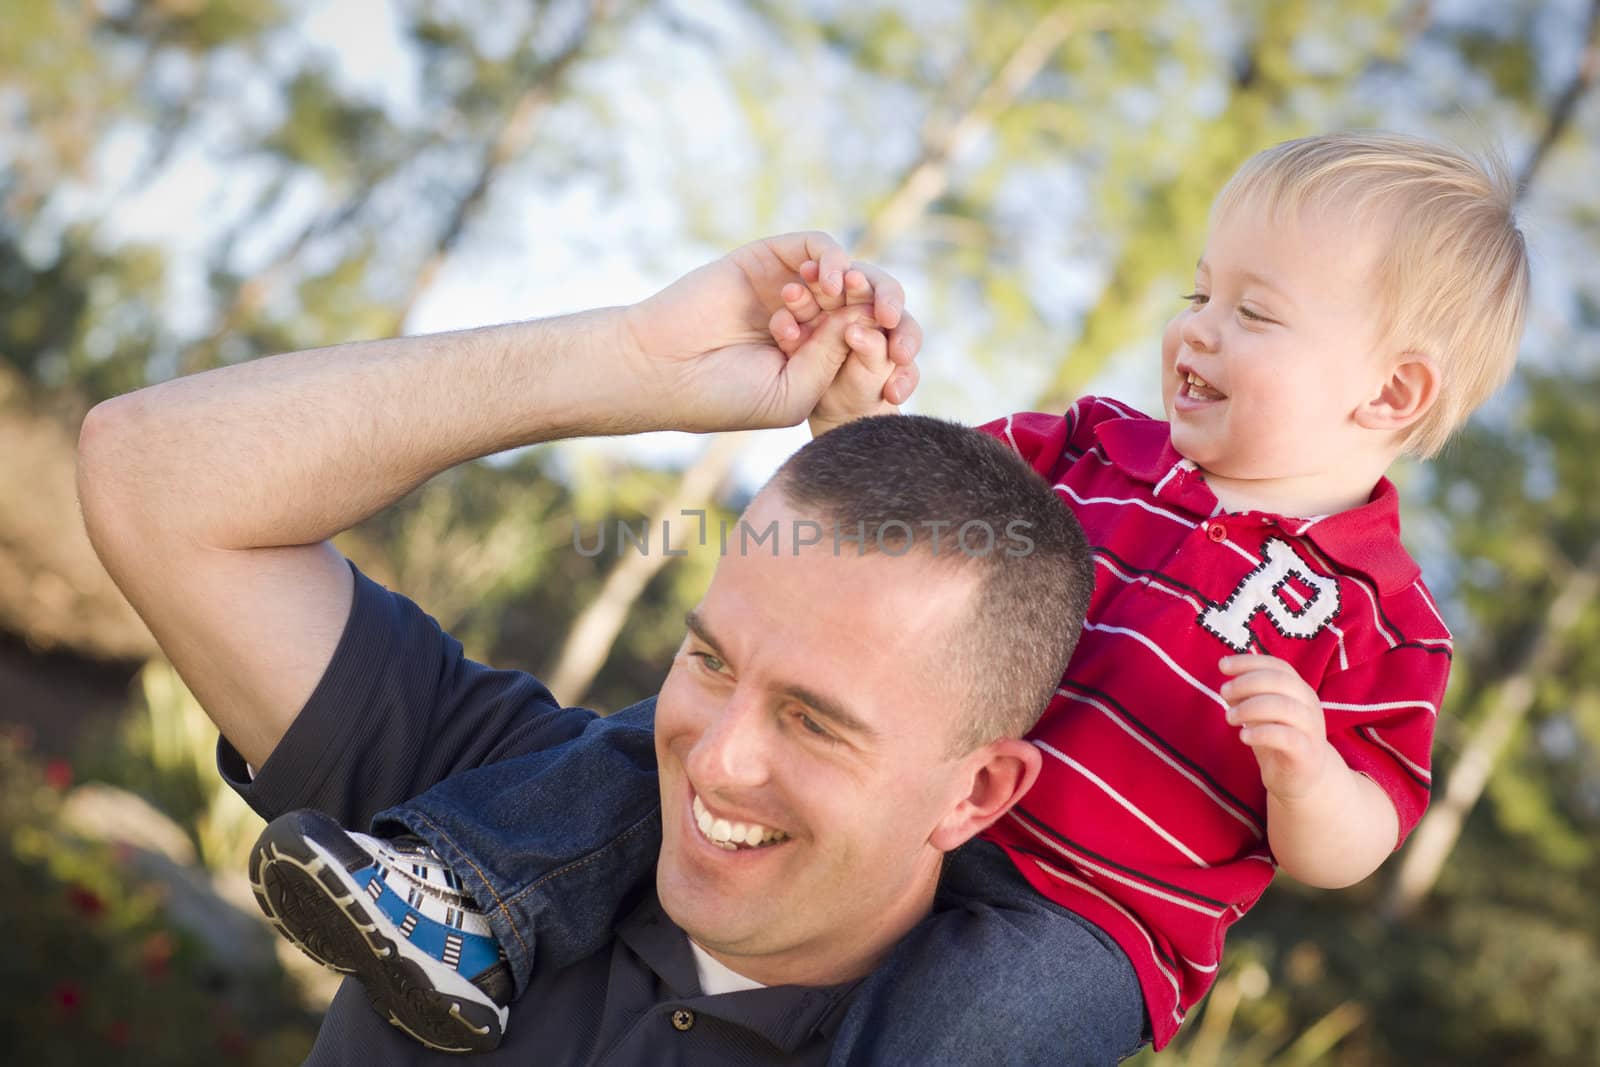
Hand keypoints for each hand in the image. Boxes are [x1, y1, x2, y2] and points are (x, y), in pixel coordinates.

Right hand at [621, 233, 919, 431]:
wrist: (663, 368)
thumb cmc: (724, 395)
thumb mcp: (794, 393)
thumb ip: (834, 358)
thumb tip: (868, 317)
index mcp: (821, 361)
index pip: (874, 348)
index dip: (895, 354)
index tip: (901, 375)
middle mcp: (811, 323)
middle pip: (869, 307)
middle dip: (888, 315)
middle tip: (891, 324)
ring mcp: (791, 289)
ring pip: (848, 276)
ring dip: (857, 288)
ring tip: (842, 302)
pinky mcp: (770, 259)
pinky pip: (819, 248)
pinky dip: (834, 260)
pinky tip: (829, 283)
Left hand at [1218, 655, 1337, 801]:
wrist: (1305, 779)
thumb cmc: (1279, 739)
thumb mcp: (1261, 714)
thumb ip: (1247, 698)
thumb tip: (1227, 686)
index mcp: (1299, 690)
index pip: (1277, 666)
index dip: (1249, 662)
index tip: (1222, 665)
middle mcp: (1308, 705)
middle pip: (1280, 681)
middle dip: (1246, 682)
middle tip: (1223, 692)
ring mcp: (1310, 729)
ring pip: (1284, 706)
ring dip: (1249, 707)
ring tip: (1229, 717)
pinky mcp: (1306, 753)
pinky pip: (1286, 737)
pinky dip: (1261, 733)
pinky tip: (1243, 735)